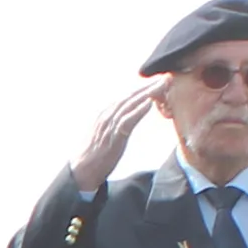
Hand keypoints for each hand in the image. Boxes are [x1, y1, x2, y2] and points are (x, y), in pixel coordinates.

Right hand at [70, 80, 164, 195]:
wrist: (81, 170)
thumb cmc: (95, 155)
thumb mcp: (108, 134)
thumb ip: (118, 123)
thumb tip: (129, 117)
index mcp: (107, 113)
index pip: (129, 96)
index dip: (145, 87)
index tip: (161, 81)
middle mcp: (108, 114)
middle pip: (131, 96)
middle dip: (149, 85)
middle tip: (167, 77)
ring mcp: (109, 124)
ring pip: (130, 104)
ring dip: (148, 93)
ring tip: (163, 85)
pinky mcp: (112, 137)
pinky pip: (126, 121)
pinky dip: (138, 111)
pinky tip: (149, 103)